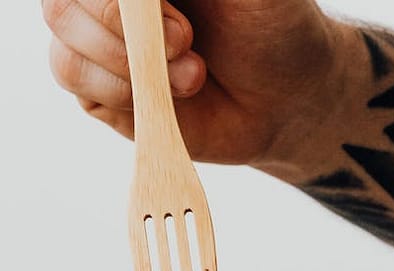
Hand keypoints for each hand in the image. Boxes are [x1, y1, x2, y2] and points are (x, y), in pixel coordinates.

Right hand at [41, 0, 349, 165]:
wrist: (293, 101)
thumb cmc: (278, 28)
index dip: (118, 1)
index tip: (165, 5)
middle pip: (65, 0)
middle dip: (122, 25)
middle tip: (187, 40)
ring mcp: (103, 37)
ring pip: (64, 35)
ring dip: (128, 61)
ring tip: (193, 75)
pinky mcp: (103, 88)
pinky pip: (73, 76)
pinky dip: (119, 89)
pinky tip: (168, 96)